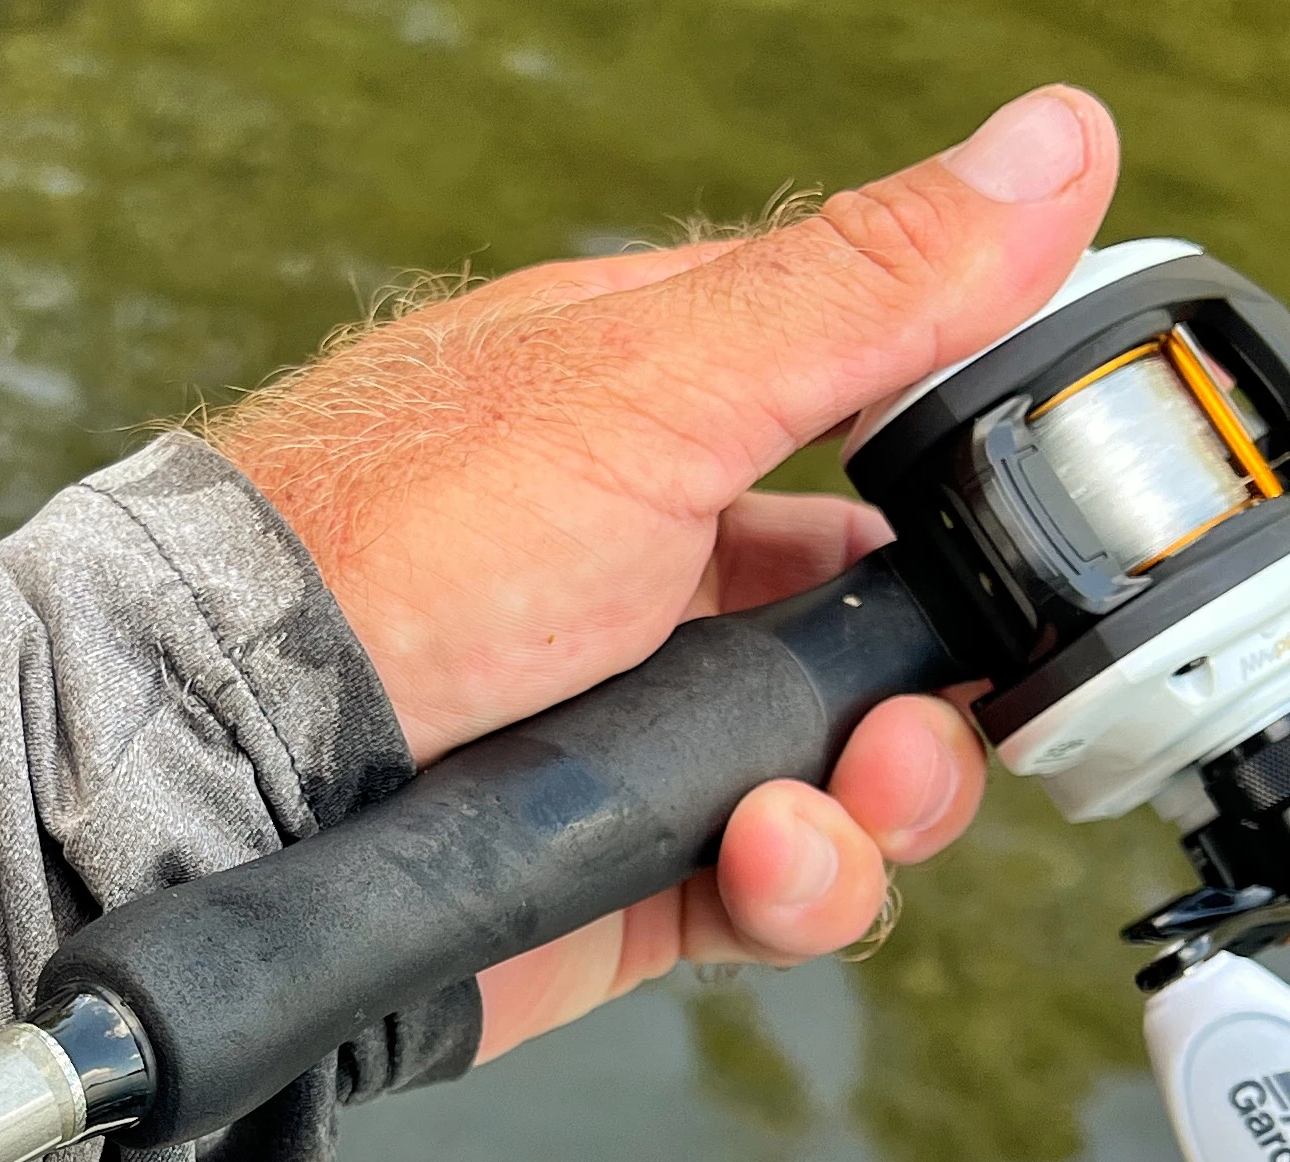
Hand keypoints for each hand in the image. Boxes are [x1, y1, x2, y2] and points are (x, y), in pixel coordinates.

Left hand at [210, 87, 1120, 1058]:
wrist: (235, 762)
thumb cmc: (391, 540)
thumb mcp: (658, 381)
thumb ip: (872, 288)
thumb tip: (1054, 142)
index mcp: (690, 418)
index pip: (901, 430)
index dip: (990, 488)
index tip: (1047, 531)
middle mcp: (685, 574)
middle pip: (906, 636)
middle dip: (948, 687)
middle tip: (920, 706)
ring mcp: (663, 729)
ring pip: (868, 777)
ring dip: (884, 800)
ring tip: (819, 800)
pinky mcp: (641, 867)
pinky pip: (792, 892)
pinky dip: (804, 889)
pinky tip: (755, 859)